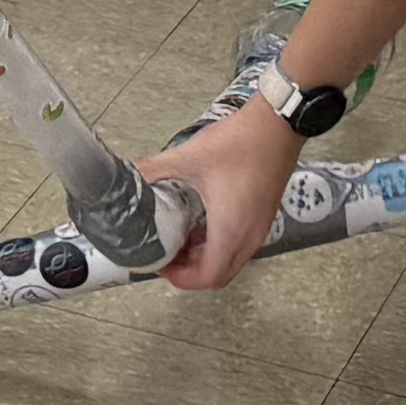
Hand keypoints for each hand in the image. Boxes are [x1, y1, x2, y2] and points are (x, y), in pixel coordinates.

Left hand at [144, 104, 305, 290]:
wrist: (277, 125)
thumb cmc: (240, 143)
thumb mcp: (188, 158)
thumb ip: (153, 170)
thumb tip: (128, 177)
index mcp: (230, 230)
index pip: (208, 277)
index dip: (181, 279)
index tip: (161, 266)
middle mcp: (249, 236)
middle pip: (220, 276)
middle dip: (190, 273)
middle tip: (166, 255)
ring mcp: (260, 227)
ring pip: (232, 261)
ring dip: (205, 258)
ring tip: (179, 238)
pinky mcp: (263, 215)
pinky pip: (240, 244)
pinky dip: (219, 244)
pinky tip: (200, 221)